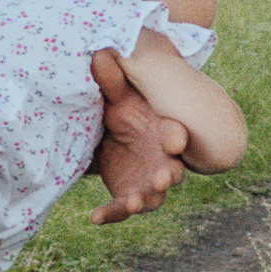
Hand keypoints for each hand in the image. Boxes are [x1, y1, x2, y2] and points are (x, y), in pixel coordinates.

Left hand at [85, 47, 187, 223]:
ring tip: (134, 203)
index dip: (177, 138)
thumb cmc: (125, 113)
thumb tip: (99, 54)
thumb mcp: (118, 98)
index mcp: (165, 133)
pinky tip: (93, 217)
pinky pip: (121, 210)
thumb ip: (111, 81)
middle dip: (168, 175)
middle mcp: (163, 161)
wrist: (114, 137)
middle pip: (173, 171)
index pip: (177, 134)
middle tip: (161, 178)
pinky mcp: (129, 196)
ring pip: (154, 197)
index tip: (174, 140)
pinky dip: (110, 215)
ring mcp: (148, 182)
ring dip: (146, 201)